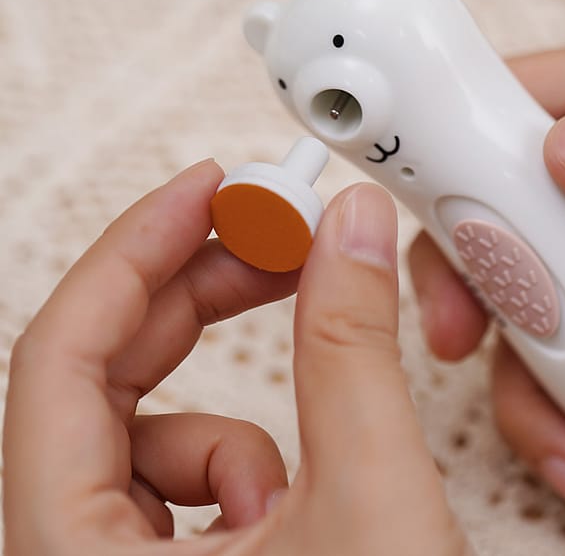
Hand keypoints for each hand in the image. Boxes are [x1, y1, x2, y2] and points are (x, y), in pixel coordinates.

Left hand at [3, 161, 468, 555]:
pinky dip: (238, 465)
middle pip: (101, 375)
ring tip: (304, 466)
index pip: (59, 354)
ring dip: (228, 411)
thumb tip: (351, 229)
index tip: (207, 187)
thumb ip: (351, 343)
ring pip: (141, 433)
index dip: (137, 249)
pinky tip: (293, 512)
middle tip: (272, 237)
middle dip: (197, 292)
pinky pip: (175, 483)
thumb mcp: (369, 501)